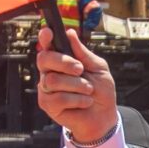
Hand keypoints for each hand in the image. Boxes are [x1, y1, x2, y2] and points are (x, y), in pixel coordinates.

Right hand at [36, 26, 120, 144]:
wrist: (104, 115)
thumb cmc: (101, 91)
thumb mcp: (98, 68)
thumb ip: (83, 53)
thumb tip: (70, 33)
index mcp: (60, 60)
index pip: (47, 46)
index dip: (45, 38)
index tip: (48, 32)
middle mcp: (50, 72)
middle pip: (44, 59)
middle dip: (64, 62)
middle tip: (80, 69)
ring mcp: (46, 89)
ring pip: (53, 80)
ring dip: (76, 85)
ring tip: (88, 90)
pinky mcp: (48, 105)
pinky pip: (58, 98)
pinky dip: (77, 99)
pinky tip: (84, 102)